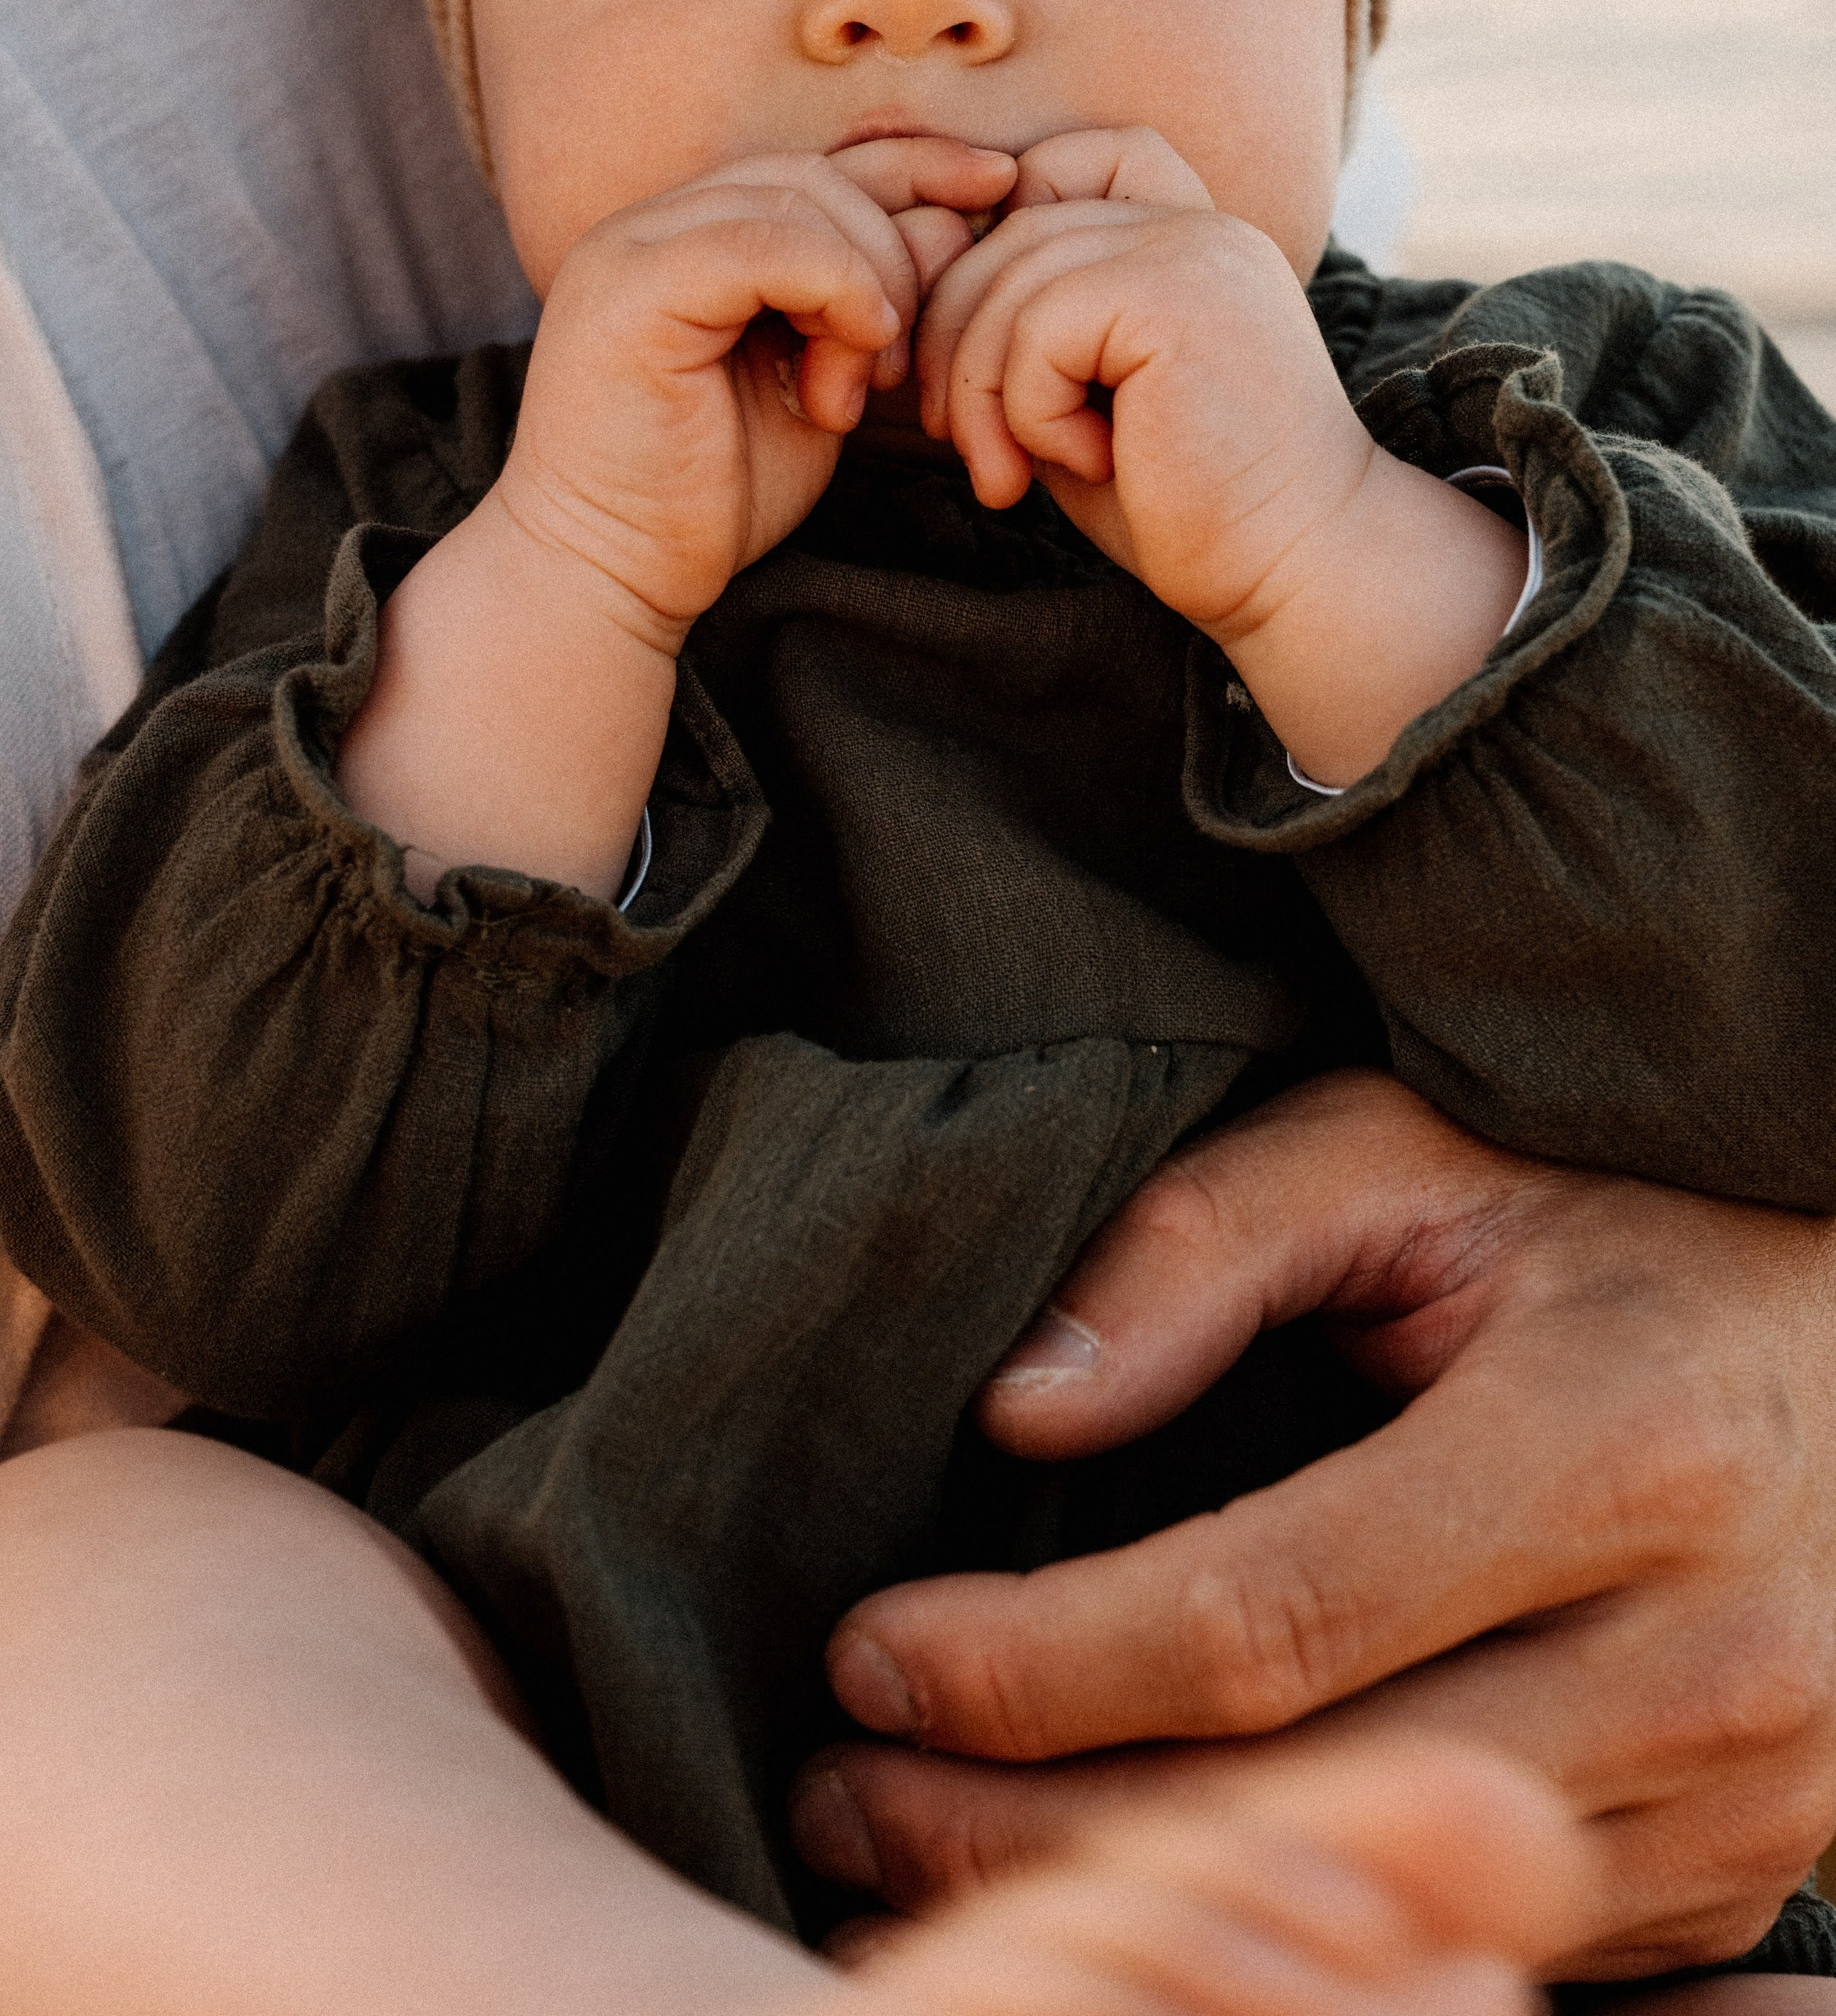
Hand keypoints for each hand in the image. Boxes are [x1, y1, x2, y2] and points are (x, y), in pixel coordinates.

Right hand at [336, 138, 1009, 895]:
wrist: (612, 573)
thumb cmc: (714, 492)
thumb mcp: (818, 378)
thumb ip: (869, 300)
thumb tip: (957, 221)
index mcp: (691, 237)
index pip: (820, 164)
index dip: (917, 167)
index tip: (998, 189)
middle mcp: (653, 225)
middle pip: (820, 175)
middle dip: (896, 253)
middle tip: (898, 361)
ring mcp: (631, 248)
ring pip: (799, 199)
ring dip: (867, 286)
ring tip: (858, 385)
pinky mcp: (628, 291)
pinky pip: (765, 242)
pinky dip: (834, 287)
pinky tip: (849, 359)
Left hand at [798, 1073, 1835, 1981]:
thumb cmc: (1613, 1213)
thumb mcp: (1411, 1155)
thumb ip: (1206, 1246)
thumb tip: (1020, 1407)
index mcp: (1613, 1449)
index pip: (1265, 1617)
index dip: (1039, 1661)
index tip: (871, 1654)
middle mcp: (1702, 1656)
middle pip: (1300, 1798)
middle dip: (1032, 1818)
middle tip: (841, 1784)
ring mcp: (1742, 1797)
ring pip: (1374, 1903)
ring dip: (1137, 1891)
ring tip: (928, 1839)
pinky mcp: (1736, 1874)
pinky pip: (1477, 1948)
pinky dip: (1294, 1923)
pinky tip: (1141, 1871)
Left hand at [913, 131, 1525, 783]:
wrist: (1291, 570)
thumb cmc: (1183, 505)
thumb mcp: (1082, 400)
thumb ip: (1025, 330)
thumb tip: (911, 285)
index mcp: (1185, 234)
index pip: (1059, 165)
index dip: (993, 242)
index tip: (989, 360)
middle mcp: (1194, 223)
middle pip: (1008, 229)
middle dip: (954, 344)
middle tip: (969, 450)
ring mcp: (1191, 248)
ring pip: (1009, 279)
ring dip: (982, 395)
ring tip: (1012, 475)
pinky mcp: (1176, 294)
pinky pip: (1038, 329)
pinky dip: (1031, 413)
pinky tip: (1091, 463)